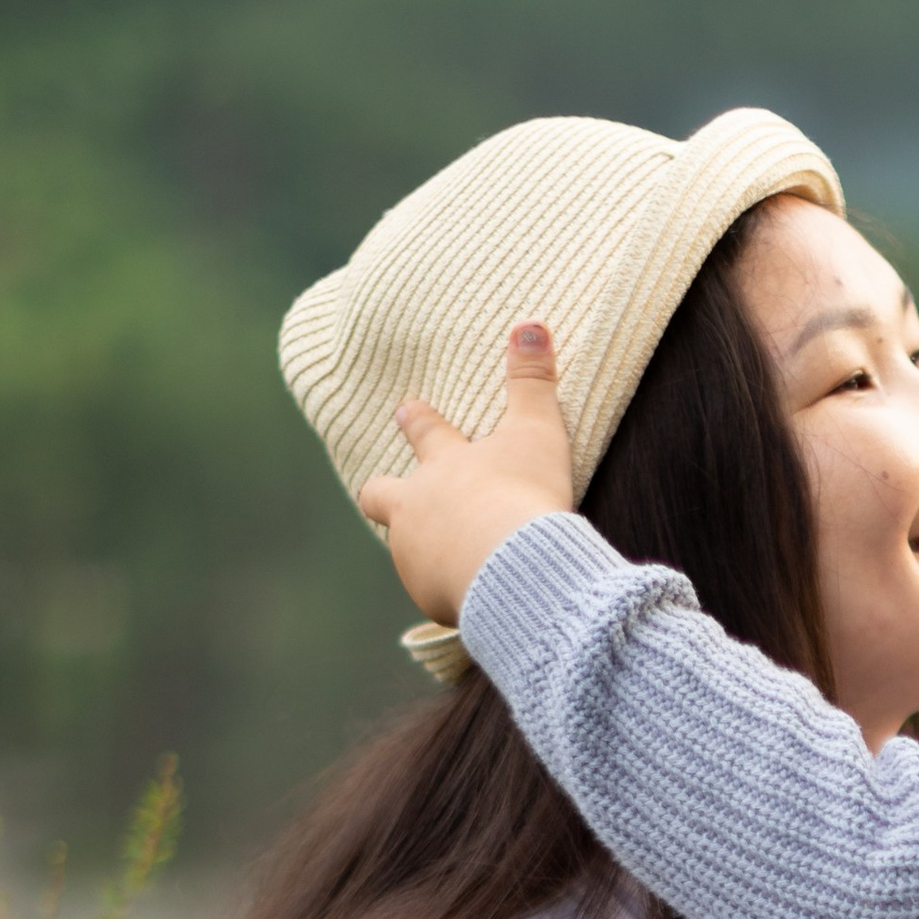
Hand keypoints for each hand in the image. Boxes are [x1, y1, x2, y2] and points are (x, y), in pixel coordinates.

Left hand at [356, 321, 577, 624]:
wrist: (515, 569)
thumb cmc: (524, 494)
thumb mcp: (537, 432)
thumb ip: (533, 380)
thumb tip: (530, 322)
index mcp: (441, 465)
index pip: (422, 432)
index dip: (416, 419)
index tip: (406, 409)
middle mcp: (416, 508)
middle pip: (380, 495)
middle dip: (382, 491)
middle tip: (385, 492)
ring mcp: (415, 555)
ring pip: (406, 548)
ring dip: (422, 548)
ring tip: (447, 559)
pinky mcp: (430, 596)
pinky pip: (434, 593)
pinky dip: (449, 590)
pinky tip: (471, 595)